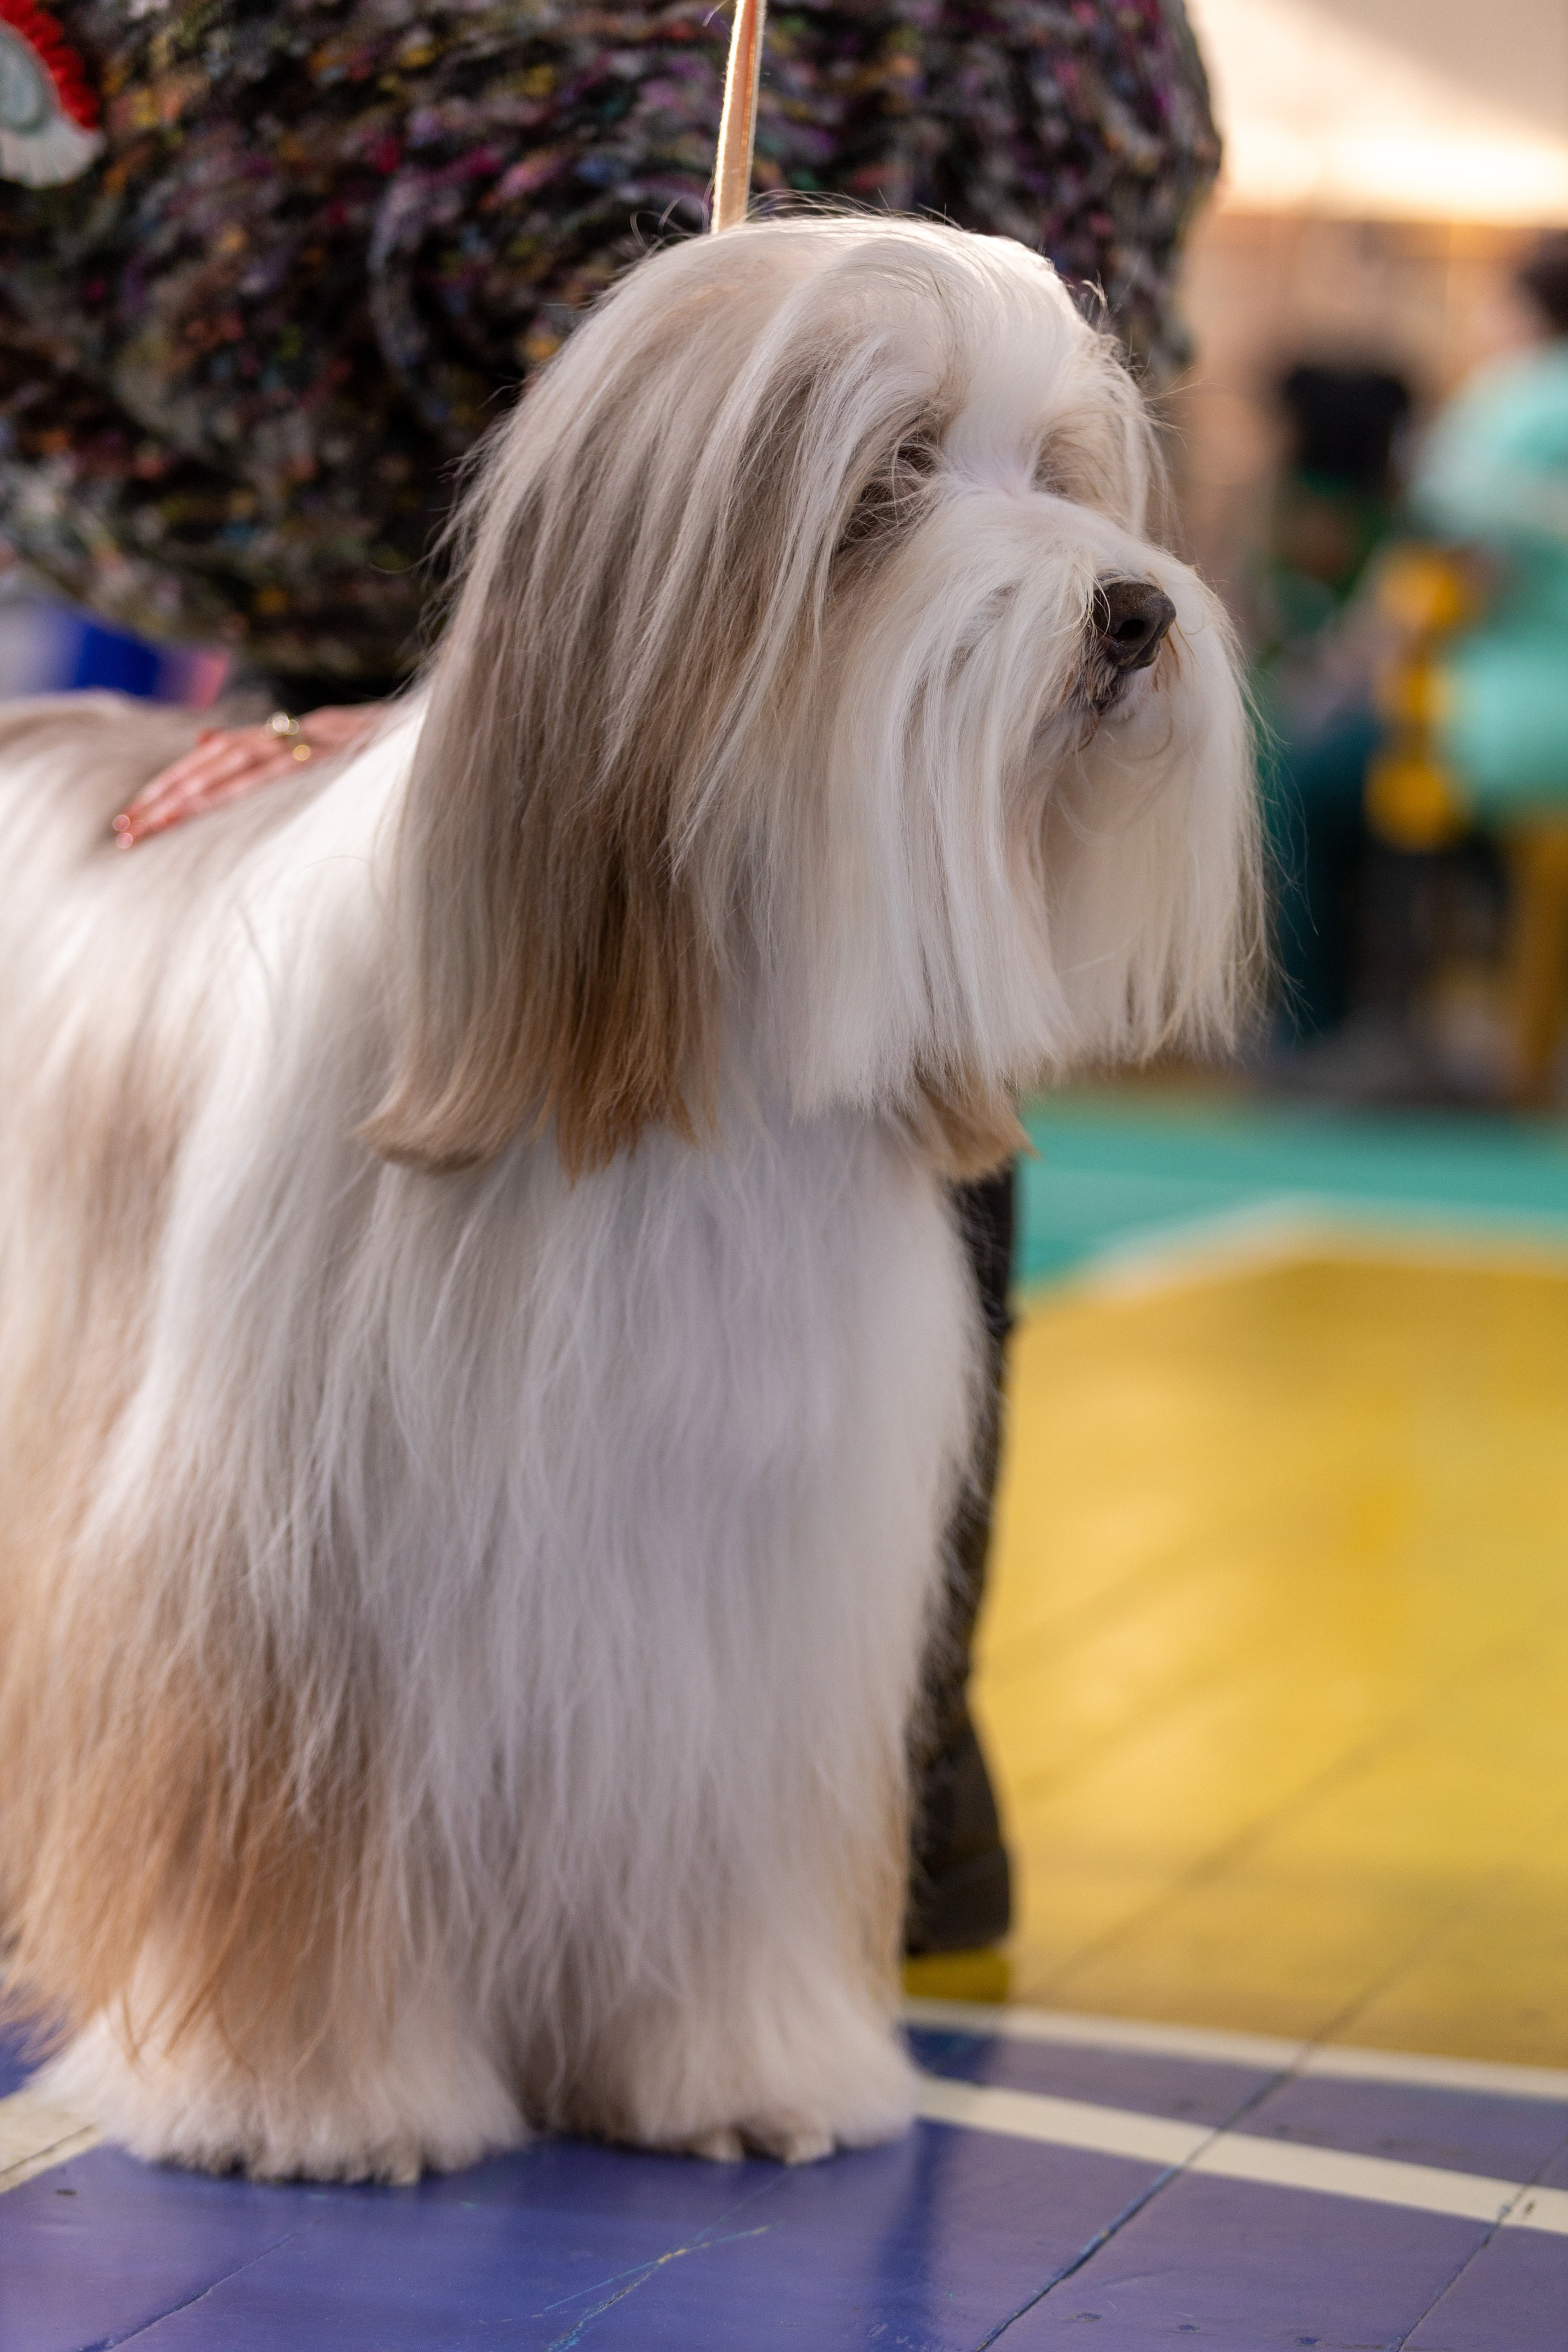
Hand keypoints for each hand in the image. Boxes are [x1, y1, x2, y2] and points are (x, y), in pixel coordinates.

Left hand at [111, 703, 386, 848]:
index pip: (221, 753)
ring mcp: (323, 741)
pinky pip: (279, 773)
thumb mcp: (338, 747)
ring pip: (239, 763)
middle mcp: (305, 731)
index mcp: (301, 732)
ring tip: (154, 826)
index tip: (138, 812)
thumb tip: (204, 740)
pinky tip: (206, 804)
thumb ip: (272, 748)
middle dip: (168, 793)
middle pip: (218, 758)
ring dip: (191, 796)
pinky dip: (240, 788)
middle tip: (128, 827)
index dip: (176, 780)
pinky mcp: (340, 756)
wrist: (451, 733)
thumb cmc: (403, 757)